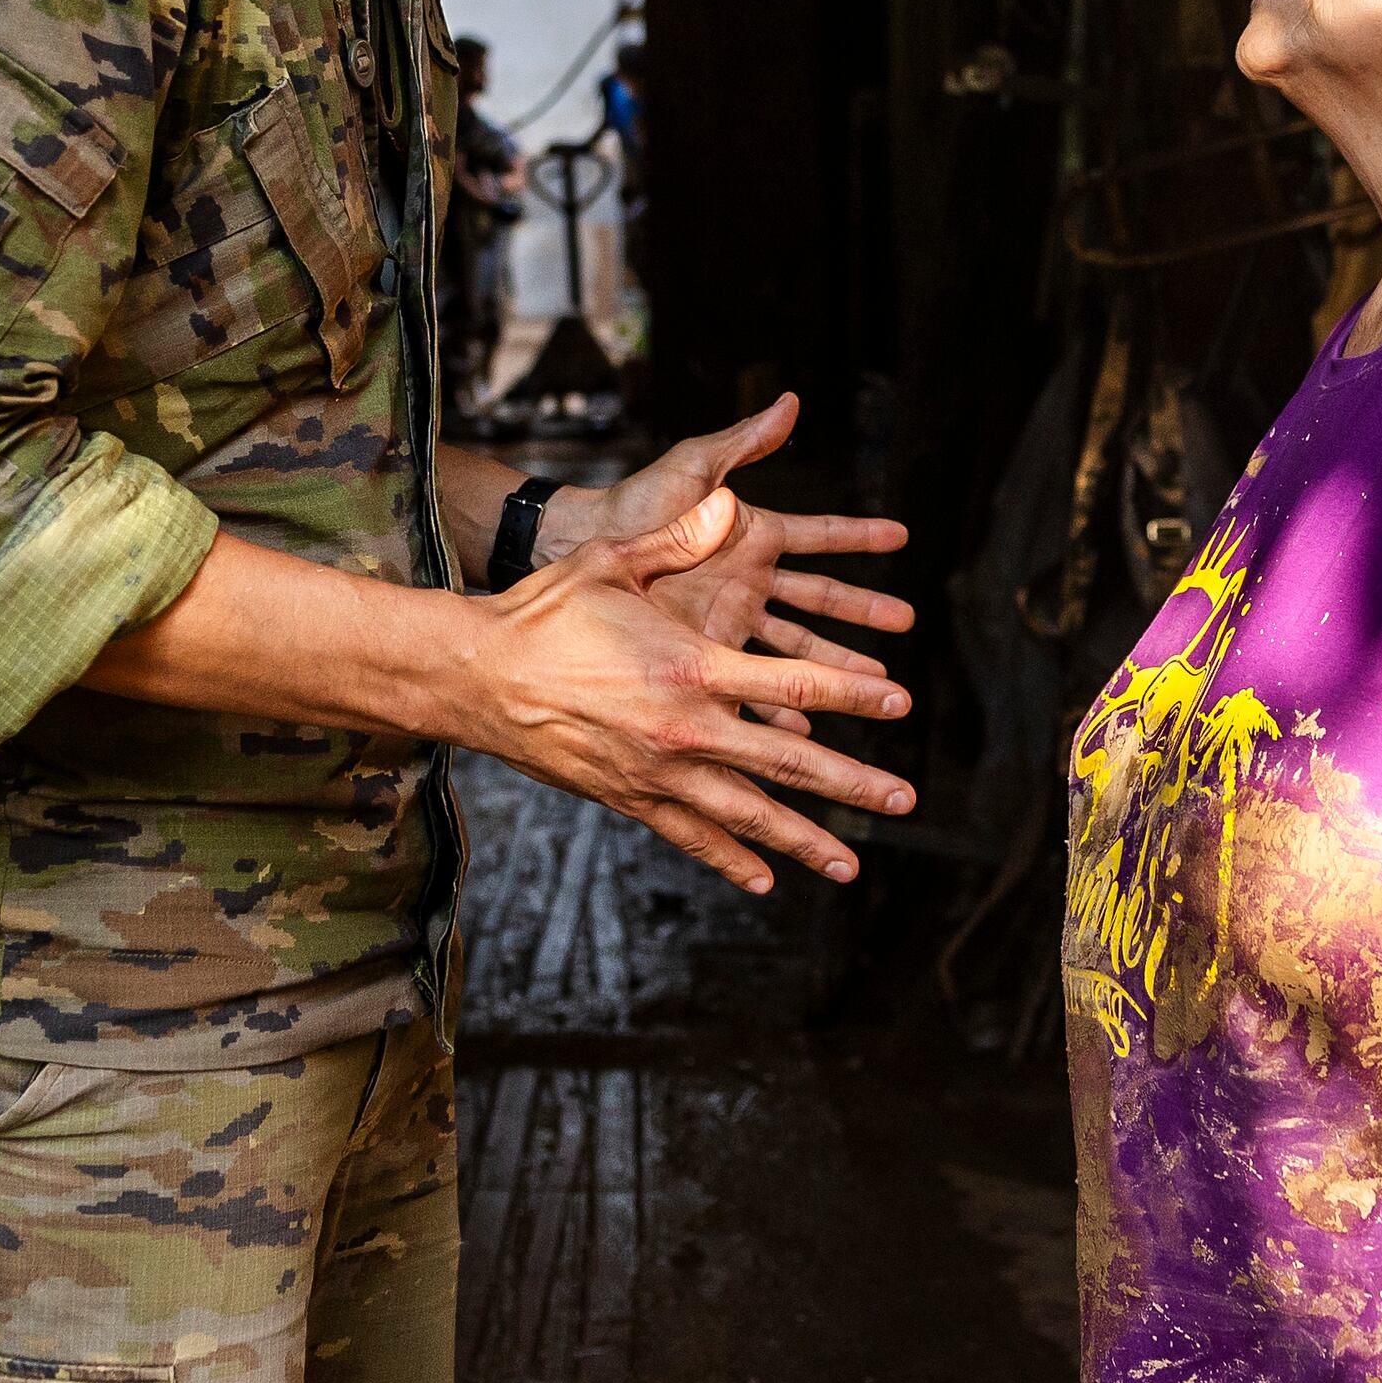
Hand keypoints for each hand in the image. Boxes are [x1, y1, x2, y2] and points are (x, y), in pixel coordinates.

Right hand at [467, 489, 913, 895]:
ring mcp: (658, 772)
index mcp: (692, 666)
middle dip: (853, 782)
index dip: (854, 693)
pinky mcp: (628, 798)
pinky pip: (690, 835)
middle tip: (905, 800)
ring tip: (850, 864)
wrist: (476, 678)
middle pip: (788, 761)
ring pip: (748, 814)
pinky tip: (763, 878)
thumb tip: (733, 504)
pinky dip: (730, 857)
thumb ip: (681, 538)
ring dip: (804, 840)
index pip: (795, 681)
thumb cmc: (544, 611)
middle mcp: (685, 729)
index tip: (902, 703)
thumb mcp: (614, 561)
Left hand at [576, 395, 915, 675]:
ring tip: (875, 685)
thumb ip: (744, 443)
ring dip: (835, 668)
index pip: (819, 536)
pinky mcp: (705, 653)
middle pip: (821, 600)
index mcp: (752, 537)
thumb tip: (790, 403)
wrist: (576, 548)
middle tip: (906, 620)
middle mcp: (748, 581)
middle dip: (864, 611)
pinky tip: (805, 728)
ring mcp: (729, 620)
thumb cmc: (633, 502)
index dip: (859, 535)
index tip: (901, 535)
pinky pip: (750, 685)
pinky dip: (779, 708)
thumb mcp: (694, 467)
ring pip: (797, 649)